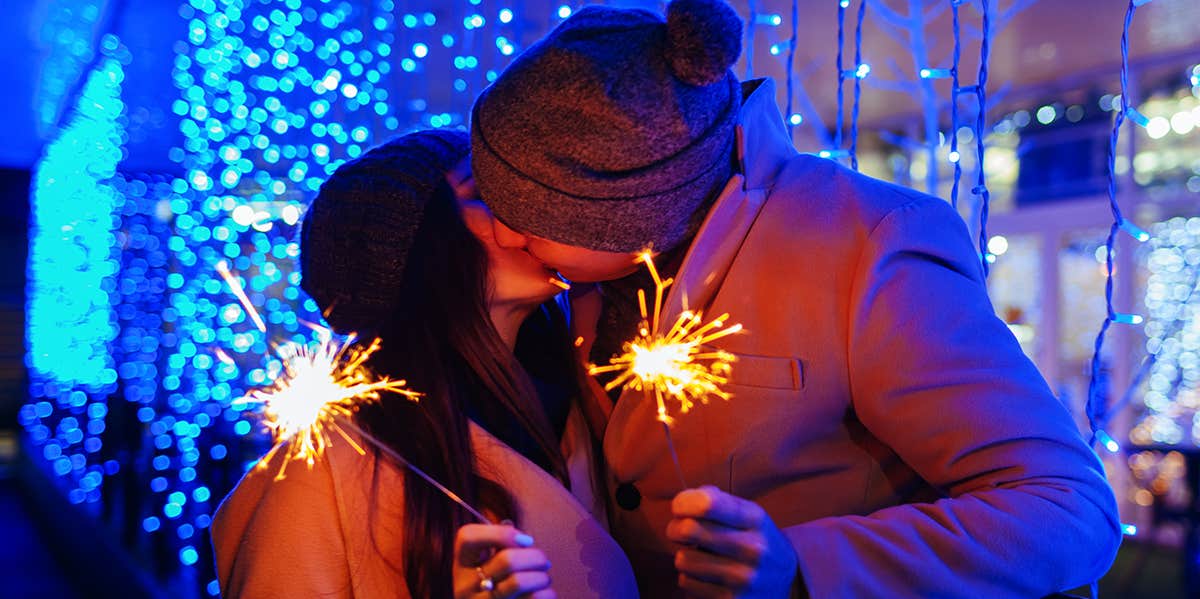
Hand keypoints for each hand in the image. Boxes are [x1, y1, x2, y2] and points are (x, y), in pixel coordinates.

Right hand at [453, 524, 555, 598]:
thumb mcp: (491, 564)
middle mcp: (465, 587)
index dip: (501, 533)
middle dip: (535, 557)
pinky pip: (533, 598)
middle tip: (544, 562)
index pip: (468, 537)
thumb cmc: (500, 586)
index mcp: (462, 565)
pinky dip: (546, 593)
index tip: (526, 541)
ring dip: (541, 577)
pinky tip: (544, 594)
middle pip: (505, 559)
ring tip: (544, 580)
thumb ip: (503, 546)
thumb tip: (523, 540)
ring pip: (519, 582)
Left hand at [667, 486, 798, 597]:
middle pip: (689, 529)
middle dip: (675, 528)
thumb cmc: (757, 540)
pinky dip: (689, 578)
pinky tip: (705, 575)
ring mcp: (742, 578)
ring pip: (683, 559)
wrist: (788, 582)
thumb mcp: (749, 514)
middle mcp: (751, 548)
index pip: (708, 504)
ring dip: (684, 556)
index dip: (683, 502)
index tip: (679, 507)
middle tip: (678, 532)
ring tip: (698, 556)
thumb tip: (684, 501)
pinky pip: (686, 582)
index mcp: (755, 519)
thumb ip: (718, 501)